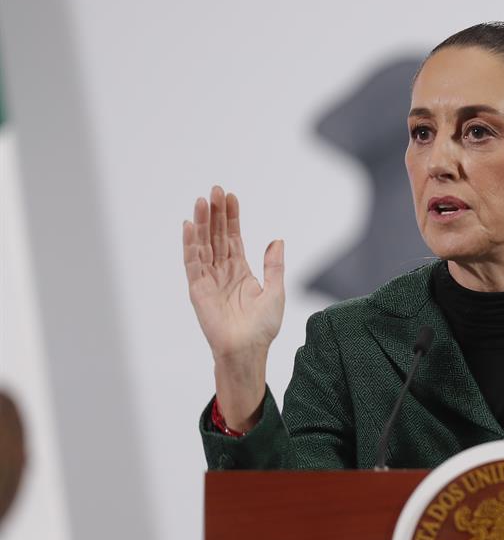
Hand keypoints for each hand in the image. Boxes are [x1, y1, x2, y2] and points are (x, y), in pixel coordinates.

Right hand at [183, 186, 284, 426]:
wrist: (248, 350)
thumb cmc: (262, 327)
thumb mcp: (275, 291)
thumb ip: (274, 265)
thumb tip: (277, 240)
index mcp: (240, 271)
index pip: (233, 237)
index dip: (232, 217)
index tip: (230, 196)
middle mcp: (222, 272)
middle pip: (216, 236)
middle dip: (215, 213)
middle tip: (214, 189)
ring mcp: (209, 279)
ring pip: (203, 245)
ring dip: (201, 223)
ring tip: (201, 200)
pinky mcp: (198, 290)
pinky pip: (192, 263)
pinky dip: (190, 245)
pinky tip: (189, 227)